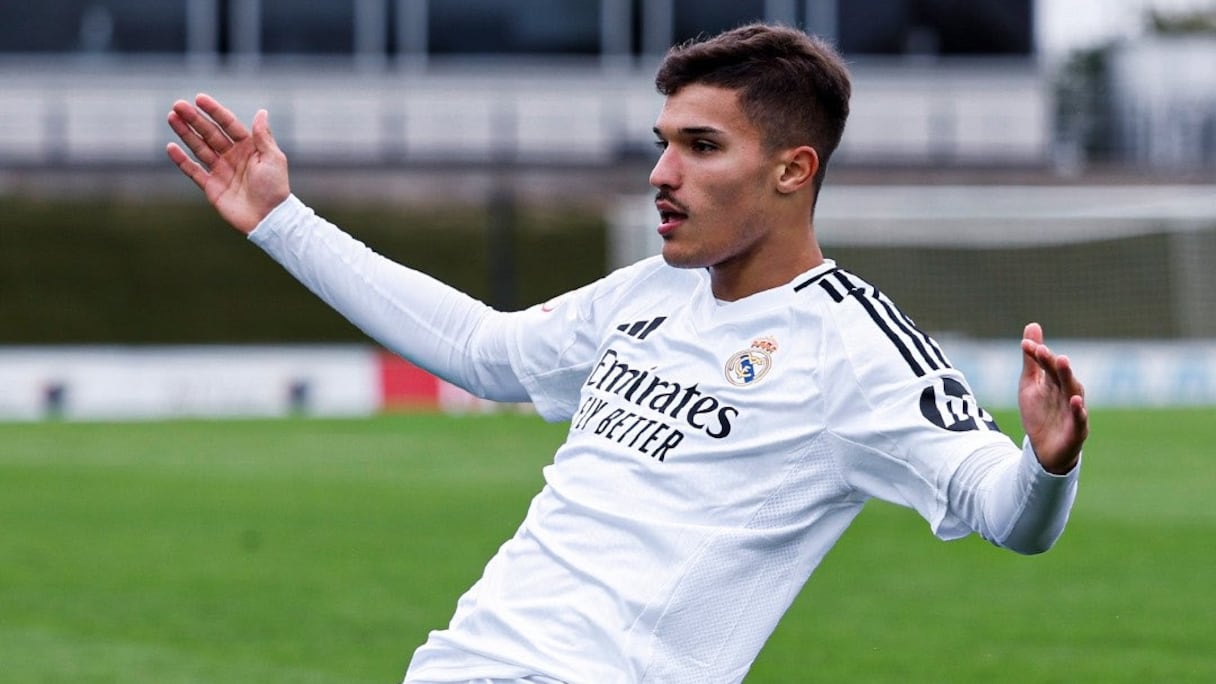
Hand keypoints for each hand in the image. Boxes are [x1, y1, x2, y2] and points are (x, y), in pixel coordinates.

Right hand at [166, 93, 289, 233]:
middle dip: (194, 119)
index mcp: (249, 147)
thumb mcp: (273, 159)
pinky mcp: (211, 186)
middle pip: (210, 133)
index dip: (214, 112)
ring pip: (199, 147)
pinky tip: (171, 147)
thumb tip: (261, 112)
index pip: (228, 124)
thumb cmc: (275, 188)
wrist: (269, 218)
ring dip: (185, 133)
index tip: (199, 99)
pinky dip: (182, 160)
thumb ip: (263, 137)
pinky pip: (193, 171)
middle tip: (177, 105)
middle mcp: (233, 156)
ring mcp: (221, 171)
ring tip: (172, 117)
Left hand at [1018, 322, 1088, 473]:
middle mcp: (1067, 394)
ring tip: (1063, 363)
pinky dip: (1079, 411)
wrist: (1043, 450)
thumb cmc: (1040, 414)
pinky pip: (1080, 420)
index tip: (1026, 345)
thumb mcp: (1029, 385)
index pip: (1046, 366)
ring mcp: (1074, 411)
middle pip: (1062, 377)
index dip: (1038, 356)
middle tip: (1050, 352)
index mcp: (1055, 382)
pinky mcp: (1077, 430)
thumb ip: (1031, 359)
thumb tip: (1032, 325)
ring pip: (1073, 393)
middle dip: (1056, 365)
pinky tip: (1076, 401)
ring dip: (1068, 379)